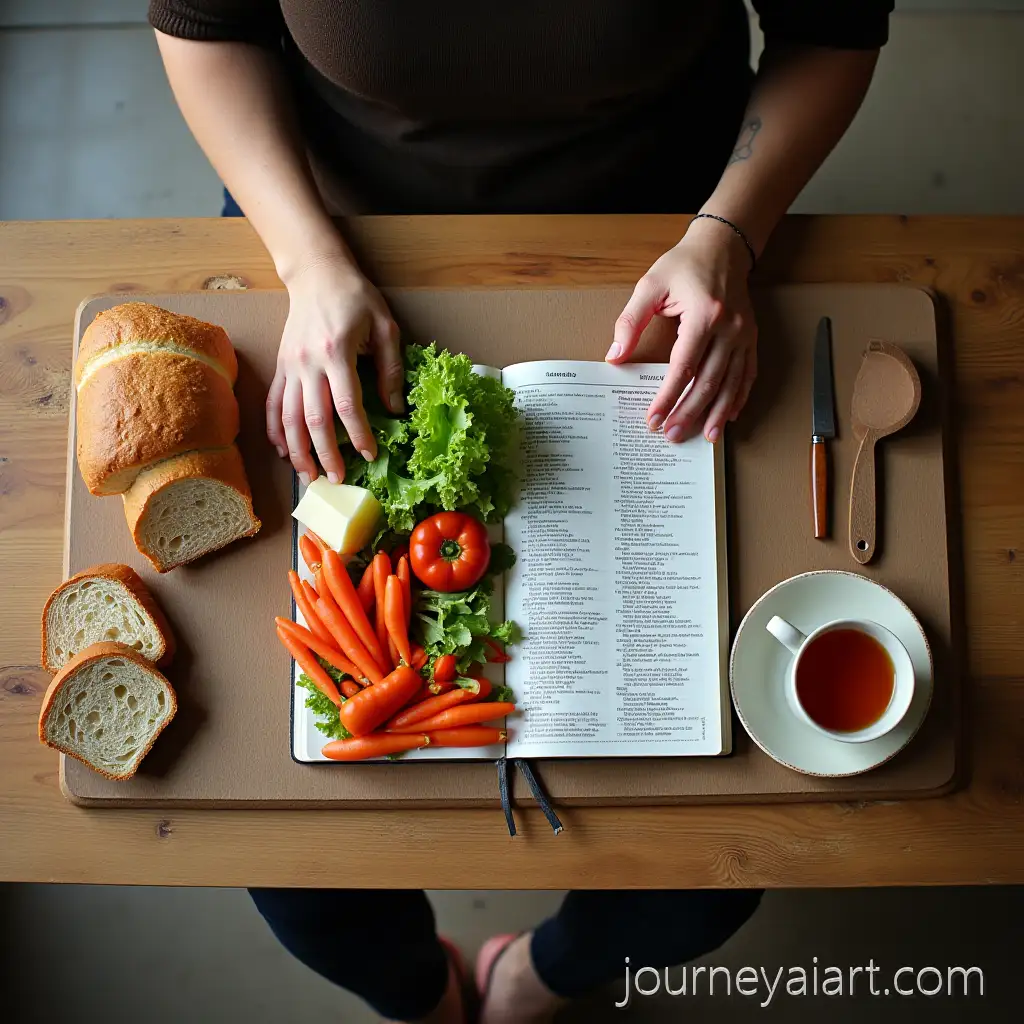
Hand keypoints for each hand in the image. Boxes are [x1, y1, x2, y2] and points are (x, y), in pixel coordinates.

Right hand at [266, 256, 401, 483]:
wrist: (317, 273)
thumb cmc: (356, 298)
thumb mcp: (386, 327)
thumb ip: (390, 369)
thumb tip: (396, 408)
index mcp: (337, 352)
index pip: (347, 405)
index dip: (359, 434)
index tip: (371, 454)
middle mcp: (308, 363)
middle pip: (313, 419)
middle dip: (325, 453)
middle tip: (338, 479)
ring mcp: (289, 366)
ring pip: (288, 417)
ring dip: (297, 451)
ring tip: (309, 477)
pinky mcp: (280, 367)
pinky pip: (273, 404)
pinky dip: (276, 431)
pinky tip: (284, 452)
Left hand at [607, 217, 757, 442]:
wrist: (722, 247)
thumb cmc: (684, 264)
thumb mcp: (649, 285)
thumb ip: (630, 321)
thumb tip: (614, 356)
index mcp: (704, 316)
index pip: (683, 368)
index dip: (668, 397)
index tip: (654, 418)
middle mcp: (729, 329)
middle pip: (708, 382)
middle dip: (689, 412)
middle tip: (673, 435)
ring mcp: (744, 335)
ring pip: (732, 383)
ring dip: (717, 413)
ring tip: (704, 436)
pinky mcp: (751, 338)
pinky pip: (747, 373)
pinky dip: (739, 397)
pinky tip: (729, 415)